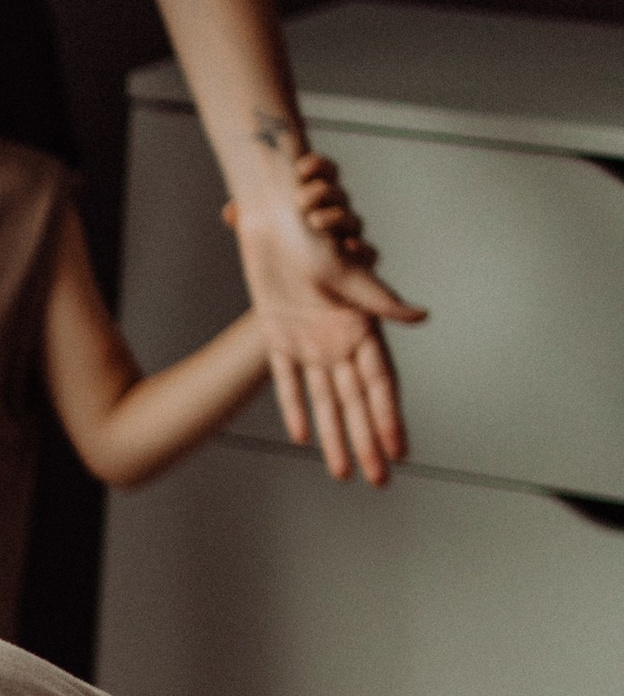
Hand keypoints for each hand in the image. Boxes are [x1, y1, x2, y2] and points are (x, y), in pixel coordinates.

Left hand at [226, 146, 425, 486]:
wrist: (275, 214)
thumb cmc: (316, 236)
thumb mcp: (348, 273)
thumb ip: (381, 301)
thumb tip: (421, 316)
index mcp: (361, 327)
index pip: (380, 385)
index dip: (389, 419)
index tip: (400, 452)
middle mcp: (339, 340)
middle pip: (356, 404)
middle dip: (367, 442)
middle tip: (380, 481)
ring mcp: (310, 340)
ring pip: (326, 401)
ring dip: (335, 437)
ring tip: (344, 474)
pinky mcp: (278, 335)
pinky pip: (286, 381)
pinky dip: (294, 408)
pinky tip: (303, 438)